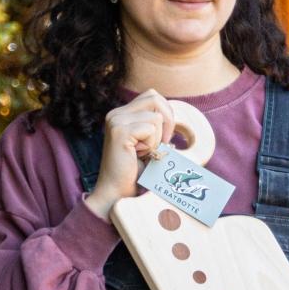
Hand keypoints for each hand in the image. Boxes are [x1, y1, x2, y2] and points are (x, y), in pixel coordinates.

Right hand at [82, 90, 178, 218]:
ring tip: (144, 153)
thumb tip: (173, 115)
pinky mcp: (119, 131)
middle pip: (154, 97)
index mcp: (121, 114)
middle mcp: (115, 114)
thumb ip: (155, 125)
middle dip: (167, 119)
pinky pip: (151, 129)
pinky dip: (152, 145)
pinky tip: (139, 156)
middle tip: (162, 142)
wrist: (117, 193)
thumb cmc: (135, 171)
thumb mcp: (147, 142)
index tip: (164, 137)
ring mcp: (116, 121)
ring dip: (157, 138)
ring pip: (156, 117)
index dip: (165, 113)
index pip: (152, 96)